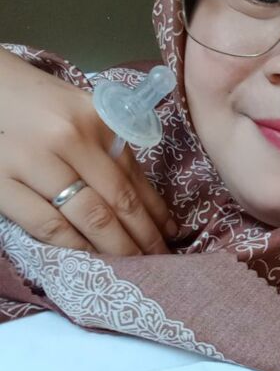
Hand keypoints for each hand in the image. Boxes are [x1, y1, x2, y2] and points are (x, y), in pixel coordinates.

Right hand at [0, 48, 175, 253]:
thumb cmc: (39, 104)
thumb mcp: (83, 115)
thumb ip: (110, 150)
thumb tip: (147, 204)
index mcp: (96, 119)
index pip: (134, 175)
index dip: (155, 210)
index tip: (170, 233)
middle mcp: (69, 138)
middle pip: (118, 200)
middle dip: (143, 237)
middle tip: (159, 260)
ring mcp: (33, 161)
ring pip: (89, 217)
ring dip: (116, 248)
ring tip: (132, 266)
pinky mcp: (1, 182)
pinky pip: (48, 226)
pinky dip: (74, 247)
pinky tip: (91, 259)